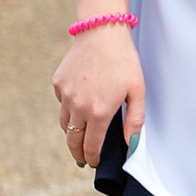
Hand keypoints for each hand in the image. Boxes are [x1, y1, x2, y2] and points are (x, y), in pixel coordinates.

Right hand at [53, 28, 144, 170]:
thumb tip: (130, 145)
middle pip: (72, 140)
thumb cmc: (124, 61)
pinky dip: (70, 110)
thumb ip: (134, 121)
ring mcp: (64, 95)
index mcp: (99, 112)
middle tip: (83, 160)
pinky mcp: (57, 84)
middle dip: (78, 153)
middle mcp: (77, 107)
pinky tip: (81, 104)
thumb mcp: (137, 91)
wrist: (102, 32)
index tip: (95, 163)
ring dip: (73, 133)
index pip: (91, 146)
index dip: (93, 158)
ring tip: (81, 137)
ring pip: (65, 124)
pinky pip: (62, 104)